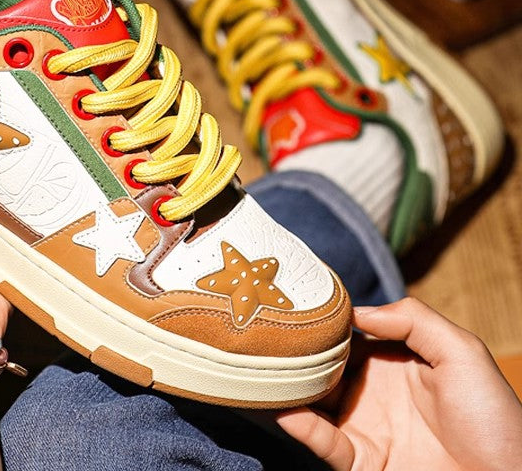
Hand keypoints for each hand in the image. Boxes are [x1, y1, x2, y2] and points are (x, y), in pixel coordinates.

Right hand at [276, 297, 521, 469]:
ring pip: (312, 401)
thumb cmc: (495, 419)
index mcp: (392, 360)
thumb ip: (413, 319)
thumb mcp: (462, 352)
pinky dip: (300, 426)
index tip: (291, 301)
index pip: (345, 333)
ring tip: (261, 365)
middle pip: (320, 365)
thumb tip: (355, 313)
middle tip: (263, 331)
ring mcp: (364, 426)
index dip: (319, 320)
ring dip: (288, 386)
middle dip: (294, 350)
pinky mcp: (361, 461)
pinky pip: (324, 441)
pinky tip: (284, 408)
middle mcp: (371, 390)